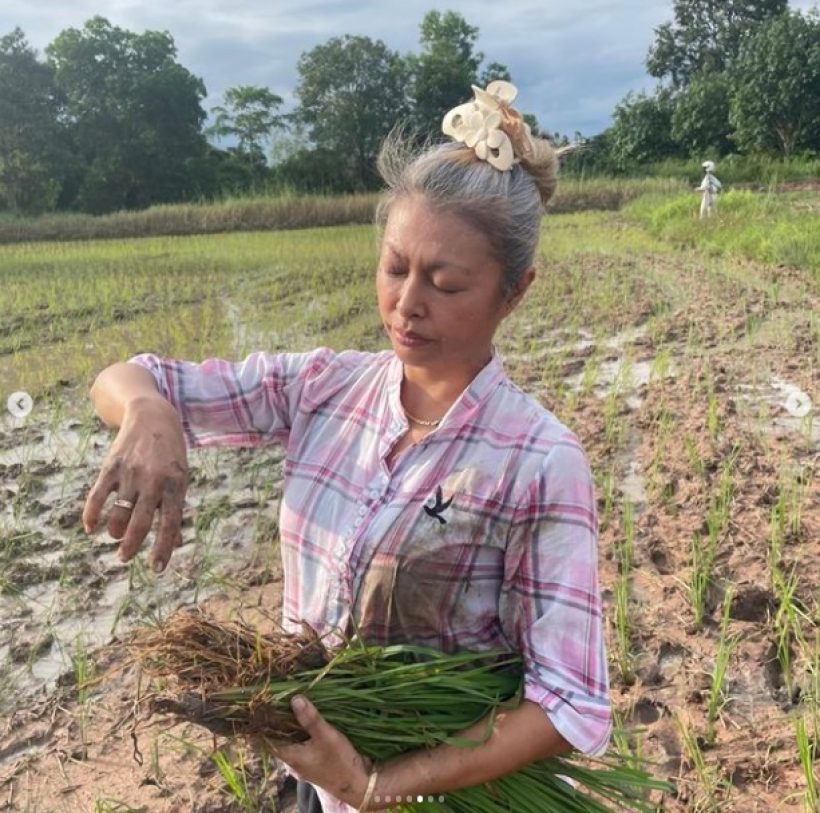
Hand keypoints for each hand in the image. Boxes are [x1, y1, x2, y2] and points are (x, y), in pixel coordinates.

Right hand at [82, 396, 188, 571]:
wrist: (153, 416)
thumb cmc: (171, 455)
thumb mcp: (180, 479)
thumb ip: (175, 509)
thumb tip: (175, 543)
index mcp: (176, 485)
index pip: (170, 523)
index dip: (163, 548)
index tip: (156, 569)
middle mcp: (154, 481)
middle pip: (140, 523)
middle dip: (131, 546)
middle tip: (124, 558)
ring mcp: (131, 474)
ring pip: (118, 514)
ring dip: (114, 531)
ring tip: (115, 537)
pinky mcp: (111, 467)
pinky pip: (98, 496)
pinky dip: (92, 515)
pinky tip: (90, 527)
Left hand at [269, 696, 372, 807]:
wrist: (357, 784)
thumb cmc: (339, 761)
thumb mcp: (326, 736)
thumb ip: (310, 719)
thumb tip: (294, 699)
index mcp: (291, 757)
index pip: (269, 739)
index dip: (268, 721)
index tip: (271, 703)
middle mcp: (294, 761)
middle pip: (282, 737)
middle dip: (284, 719)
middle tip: (288, 697)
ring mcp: (304, 762)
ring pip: (294, 740)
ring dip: (297, 724)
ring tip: (300, 703)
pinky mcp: (314, 761)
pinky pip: (304, 743)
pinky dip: (306, 731)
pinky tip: (313, 720)